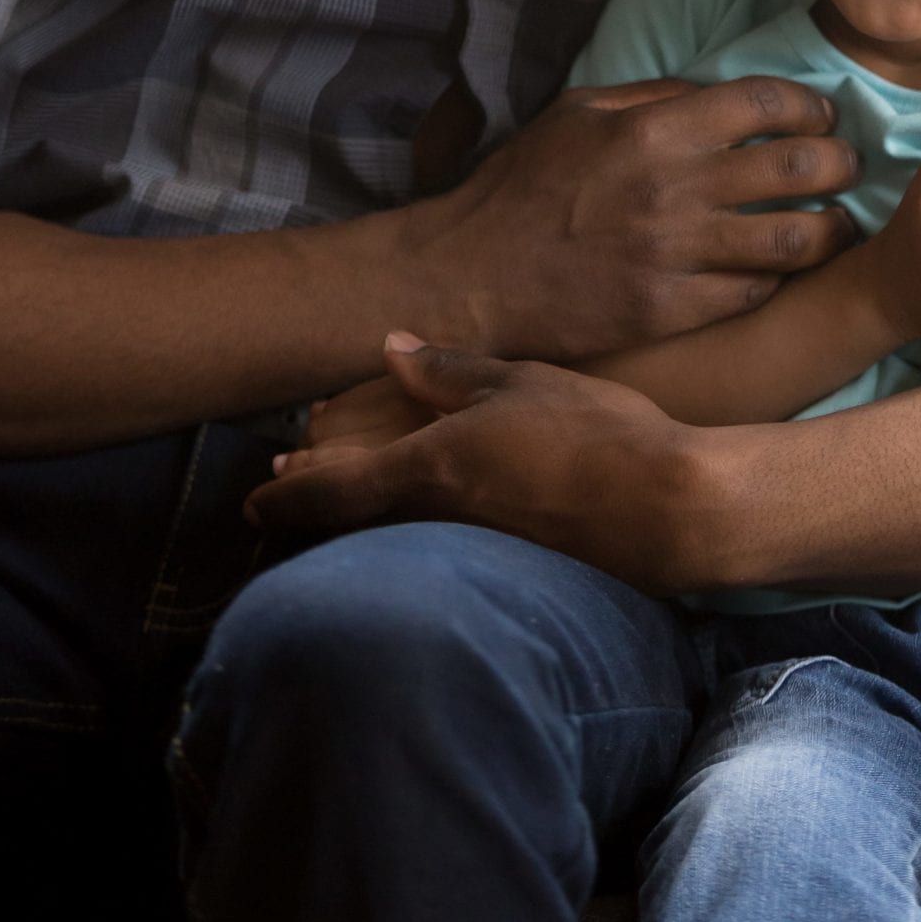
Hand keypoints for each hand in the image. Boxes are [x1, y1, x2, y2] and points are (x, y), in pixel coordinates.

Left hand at [256, 334, 722, 595]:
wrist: (665, 510)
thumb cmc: (595, 432)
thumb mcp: (522, 381)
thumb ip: (452, 372)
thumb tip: (392, 349)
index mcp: (429, 467)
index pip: (332, 490)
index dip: (286, 497)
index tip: (255, 501)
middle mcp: (435, 519)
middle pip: (351, 524)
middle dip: (312, 510)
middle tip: (280, 499)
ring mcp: (469, 552)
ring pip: (387, 542)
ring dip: (354, 525)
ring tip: (335, 508)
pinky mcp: (505, 571)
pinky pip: (430, 556)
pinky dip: (402, 540)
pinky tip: (417, 529)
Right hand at [393, 75, 860, 361]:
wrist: (472, 274)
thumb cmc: (521, 186)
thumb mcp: (578, 113)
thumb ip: (653, 96)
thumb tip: (718, 91)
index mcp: (654, 130)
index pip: (765, 103)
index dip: (810, 106)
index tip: (822, 116)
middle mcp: (675, 188)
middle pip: (797, 167)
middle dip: (839, 162)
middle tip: (847, 166)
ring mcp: (676, 255)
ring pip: (793, 238)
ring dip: (830, 228)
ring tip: (839, 224)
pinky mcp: (670, 312)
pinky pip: (753, 292)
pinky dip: (779, 277)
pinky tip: (784, 268)